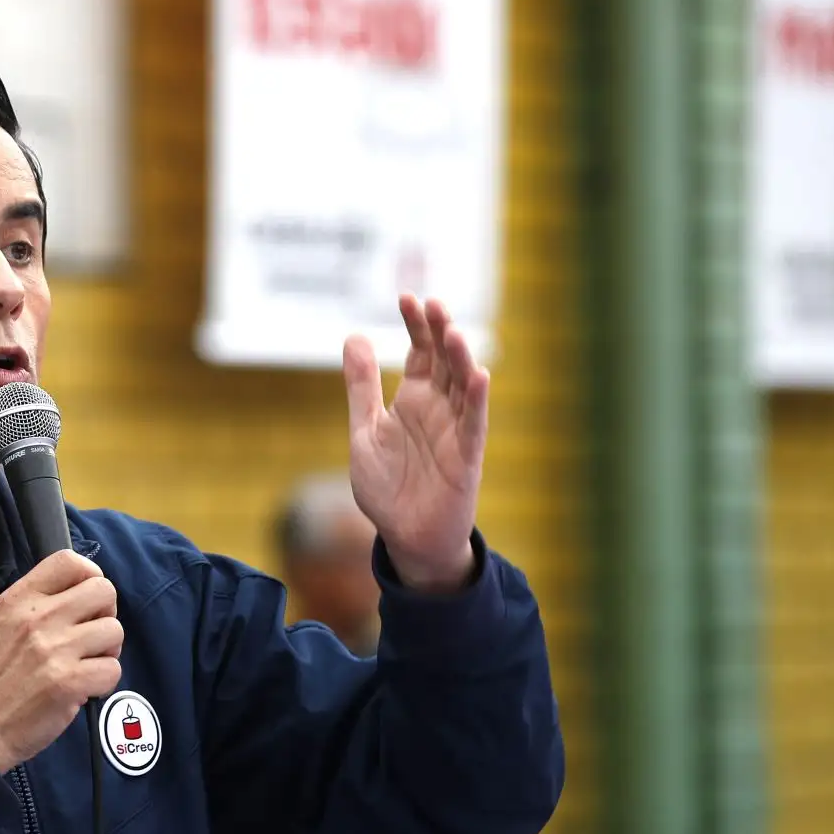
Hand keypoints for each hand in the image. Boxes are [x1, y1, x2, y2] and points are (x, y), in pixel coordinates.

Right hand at [0, 550, 123, 773]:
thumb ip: (32, 605)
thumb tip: (77, 594)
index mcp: (16, 599)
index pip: (70, 561)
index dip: (89, 577)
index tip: (86, 601)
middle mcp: (37, 618)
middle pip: (104, 590)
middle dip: (105, 613)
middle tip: (90, 636)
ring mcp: (55, 650)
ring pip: (114, 630)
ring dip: (106, 651)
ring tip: (85, 665)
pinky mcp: (69, 683)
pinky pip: (112, 669)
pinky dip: (103, 682)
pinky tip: (83, 689)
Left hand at [343, 295, 488, 591]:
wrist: (406, 536)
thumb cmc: (388, 487)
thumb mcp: (365, 430)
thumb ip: (361, 387)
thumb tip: (354, 335)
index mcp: (414, 400)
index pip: (419, 352)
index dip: (415, 326)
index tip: (407, 297)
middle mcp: (438, 409)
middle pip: (444, 361)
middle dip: (439, 332)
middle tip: (433, 304)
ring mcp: (455, 430)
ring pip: (463, 386)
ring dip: (460, 359)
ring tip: (453, 331)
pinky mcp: (466, 457)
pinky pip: (474, 424)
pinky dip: (476, 400)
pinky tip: (479, 375)